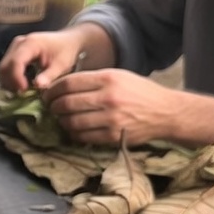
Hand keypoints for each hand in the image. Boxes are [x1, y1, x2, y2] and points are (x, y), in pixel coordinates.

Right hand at [0, 31, 86, 91]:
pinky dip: (11, 79)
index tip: (24, 91)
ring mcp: (14, 47)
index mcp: (31, 43)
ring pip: (3, 68)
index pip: (16, 62)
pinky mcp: (14, 53)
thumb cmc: (66, 52)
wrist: (67, 41)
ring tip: (23, 91)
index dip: (16, 78)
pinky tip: (22, 85)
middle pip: (5, 66)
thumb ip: (49, 76)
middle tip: (23, 94)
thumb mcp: (61, 65)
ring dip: (9, 82)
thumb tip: (37, 86)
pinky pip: (6, 68)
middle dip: (11, 82)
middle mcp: (19, 43)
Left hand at [41, 69, 177, 146]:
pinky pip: (83, 137)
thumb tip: (63, 87)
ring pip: (72, 122)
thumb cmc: (140, 92)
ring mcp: (111, 118)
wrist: (166, 112)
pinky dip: (73, 134)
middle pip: (67, 103)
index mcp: (108, 78)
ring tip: (61, 119)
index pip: (69, 83)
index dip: (53, 90)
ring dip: (62, 122)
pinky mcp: (113, 136)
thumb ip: (93, 80)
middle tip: (51, 108)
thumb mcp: (119, 76)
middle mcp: (108, 97)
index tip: (47, 94)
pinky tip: (73, 130)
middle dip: (53, 107)